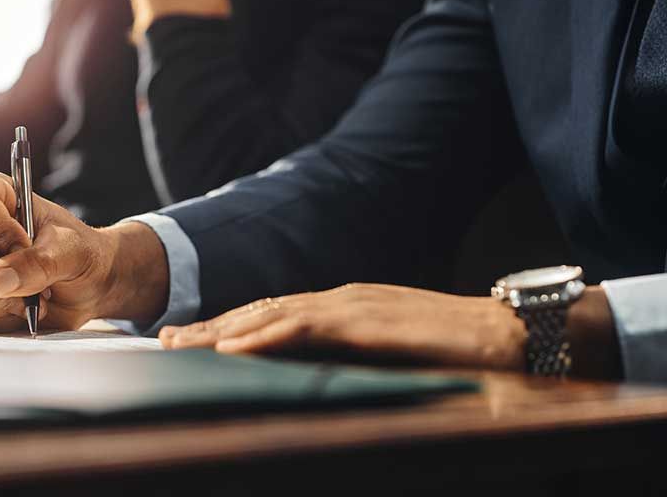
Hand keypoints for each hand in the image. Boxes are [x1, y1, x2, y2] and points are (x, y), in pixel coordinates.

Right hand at [0, 172, 168, 333]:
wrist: (88, 285)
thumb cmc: (79, 252)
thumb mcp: (70, 250)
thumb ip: (40, 261)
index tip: (27, 245)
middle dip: (6, 283)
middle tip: (41, 285)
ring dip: (8, 304)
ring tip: (37, 295)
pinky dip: (5, 319)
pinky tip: (25, 308)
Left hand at [160, 284, 527, 369]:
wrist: (503, 330)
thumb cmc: (450, 345)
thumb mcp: (387, 347)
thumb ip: (351, 351)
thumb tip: (315, 369)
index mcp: (341, 303)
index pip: (272, 311)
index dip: (228, 324)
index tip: (191, 339)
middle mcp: (338, 296)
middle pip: (259, 309)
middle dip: (209, 325)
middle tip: (163, 340)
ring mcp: (349, 304)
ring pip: (270, 313)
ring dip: (221, 329)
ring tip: (180, 344)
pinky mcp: (364, 320)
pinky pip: (303, 326)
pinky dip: (262, 336)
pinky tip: (230, 348)